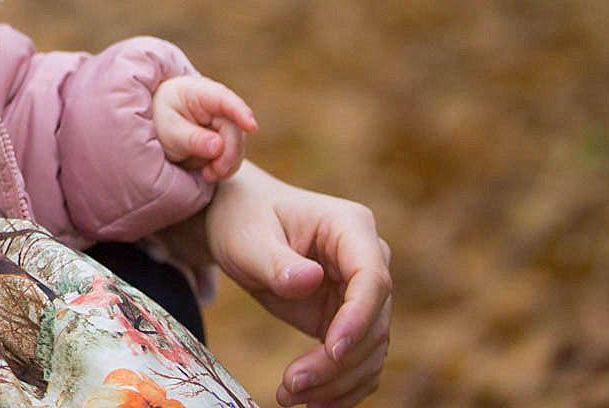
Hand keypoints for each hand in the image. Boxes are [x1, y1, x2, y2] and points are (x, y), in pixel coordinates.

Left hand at [152, 74, 256, 181]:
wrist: (158, 126)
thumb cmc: (160, 122)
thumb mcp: (170, 131)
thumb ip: (193, 139)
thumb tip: (219, 146)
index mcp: (199, 93)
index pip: (224, 99)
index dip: (240, 112)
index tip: (252, 127)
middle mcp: (217, 104)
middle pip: (235, 129)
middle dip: (228, 154)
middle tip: (213, 172)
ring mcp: (225, 120)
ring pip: (239, 144)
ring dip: (227, 163)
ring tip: (208, 175)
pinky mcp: (227, 137)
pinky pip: (235, 154)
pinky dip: (226, 166)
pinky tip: (211, 173)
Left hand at [201, 164, 391, 406]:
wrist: (233, 222)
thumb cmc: (239, 219)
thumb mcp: (246, 237)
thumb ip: (275, 261)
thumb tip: (310, 281)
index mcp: (350, 227)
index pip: (372, 279)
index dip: (359, 318)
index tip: (332, 350)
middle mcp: (367, 259)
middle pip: (375, 322)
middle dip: (338, 362)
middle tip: (291, 385)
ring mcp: (361, 291)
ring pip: (370, 348)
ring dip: (337, 381)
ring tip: (289, 396)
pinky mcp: (347, 317)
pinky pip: (357, 358)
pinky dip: (339, 384)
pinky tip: (310, 400)